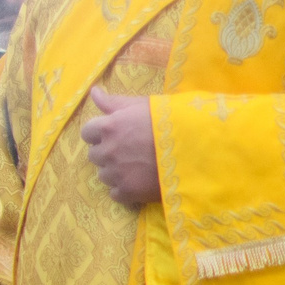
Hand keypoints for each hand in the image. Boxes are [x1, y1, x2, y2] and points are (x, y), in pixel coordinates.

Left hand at [82, 86, 160, 205]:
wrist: (196, 147)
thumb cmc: (171, 120)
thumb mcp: (143, 105)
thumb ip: (114, 101)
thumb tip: (93, 91)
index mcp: (109, 127)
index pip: (87, 132)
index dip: (100, 133)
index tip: (116, 133)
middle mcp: (107, 151)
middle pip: (94, 155)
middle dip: (108, 152)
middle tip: (130, 149)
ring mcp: (116, 173)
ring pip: (104, 174)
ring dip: (115, 171)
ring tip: (138, 166)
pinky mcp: (128, 192)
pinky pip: (115, 193)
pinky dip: (125, 188)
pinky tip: (141, 180)